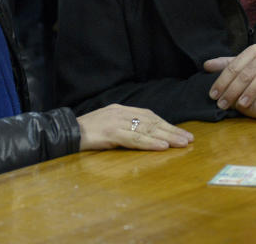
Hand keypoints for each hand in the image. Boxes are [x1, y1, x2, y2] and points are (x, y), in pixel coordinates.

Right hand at [77, 104, 193, 150]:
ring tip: (182, 143)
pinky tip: (162, 147)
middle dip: (172, 130)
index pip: (149, 115)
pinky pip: (135, 139)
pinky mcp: (111, 133)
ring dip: (167, 137)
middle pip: (152, 121)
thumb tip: (143, 134)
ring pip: (147, 129)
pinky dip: (150, 143)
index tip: (180, 132)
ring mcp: (116, 122)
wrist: (66, 132)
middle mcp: (122, 112)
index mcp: (121, 109)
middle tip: (189, 139)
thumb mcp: (108, 124)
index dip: (166, 124)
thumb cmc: (86, 131)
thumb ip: (124, 126)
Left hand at [205, 44, 255, 109]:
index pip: (233, 66)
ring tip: (242, 104)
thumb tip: (205, 65)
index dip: (222, 81)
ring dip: (252, 90)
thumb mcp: (246, 64)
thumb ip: (227, 65)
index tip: (213, 95)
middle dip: (233, 89)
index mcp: (252, 51)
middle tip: (223, 104)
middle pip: (247, 72)